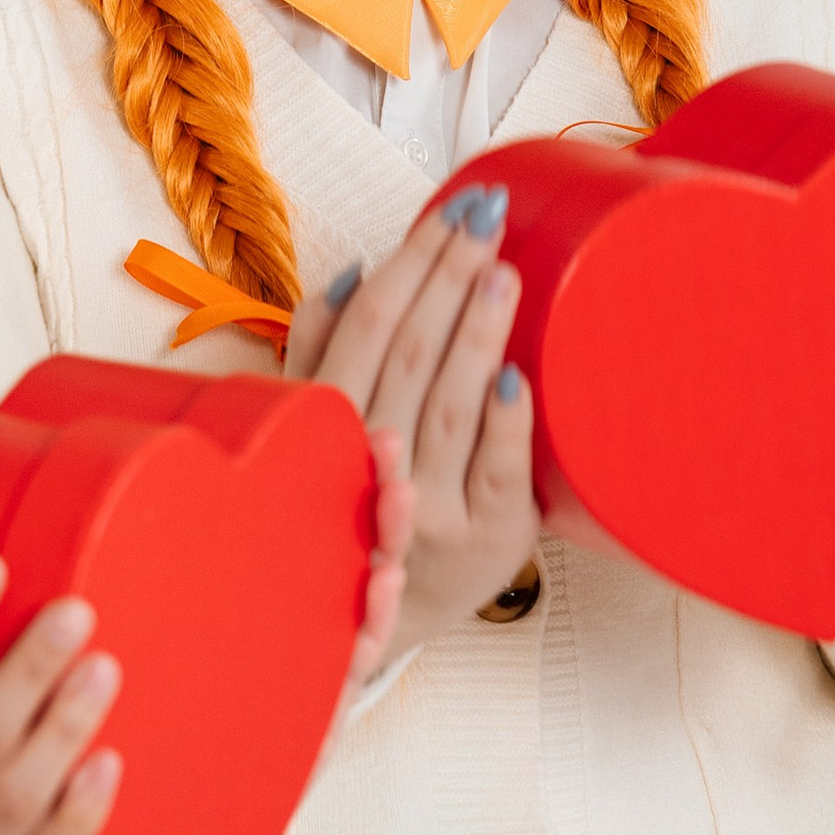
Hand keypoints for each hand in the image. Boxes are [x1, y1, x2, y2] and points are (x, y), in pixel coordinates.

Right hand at [282, 192, 541, 660]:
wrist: (380, 623)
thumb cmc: (352, 508)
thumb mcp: (320, 432)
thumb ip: (320, 354)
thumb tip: (352, 273)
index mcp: (327, 430)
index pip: (365, 327)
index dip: (409, 264)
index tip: (447, 211)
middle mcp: (370, 469)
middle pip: (408, 355)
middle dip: (448, 276)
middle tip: (485, 215)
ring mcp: (430, 510)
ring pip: (451, 405)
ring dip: (476, 331)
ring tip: (500, 270)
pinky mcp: (489, 539)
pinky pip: (497, 470)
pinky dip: (505, 421)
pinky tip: (515, 373)